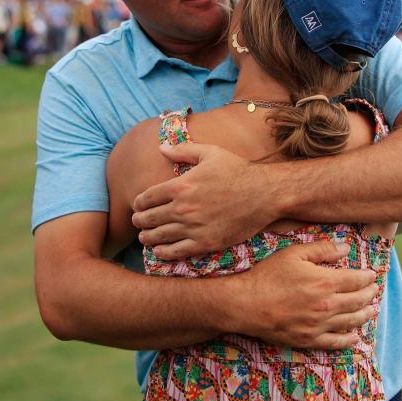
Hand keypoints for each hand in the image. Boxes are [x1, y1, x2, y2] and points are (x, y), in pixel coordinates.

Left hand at [132, 142, 275, 258]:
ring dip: (147, 238)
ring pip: (159, 236)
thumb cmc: (238, 170)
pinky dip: (163, 253)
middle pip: (149, 218)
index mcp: (181, 185)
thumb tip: (161, 147)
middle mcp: (183, 208)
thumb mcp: (210, 153)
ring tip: (144, 238)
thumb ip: (183, 150)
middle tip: (137, 222)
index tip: (138, 206)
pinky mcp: (205, 243)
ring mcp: (193, 228)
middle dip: (139, 221)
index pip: (147, 197)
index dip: (139, 203)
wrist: (264, 193)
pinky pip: (176, 252)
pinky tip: (159, 251)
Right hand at [229, 239, 379, 349]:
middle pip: (357, 301)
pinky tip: (355, 337)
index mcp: (325, 282)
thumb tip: (346, 248)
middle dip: (369, 295)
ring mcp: (319, 325)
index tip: (372, 275)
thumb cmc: (268, 276)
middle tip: (375, 291)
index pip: (356, 280)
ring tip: (372, 311)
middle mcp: (327, 305)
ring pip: (350, 321)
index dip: (367, 278)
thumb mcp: (293, 254)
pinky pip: (334, 342)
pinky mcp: (309, 340)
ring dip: (365, 315)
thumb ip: (322, 249)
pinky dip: (348, 340)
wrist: (246, 305)